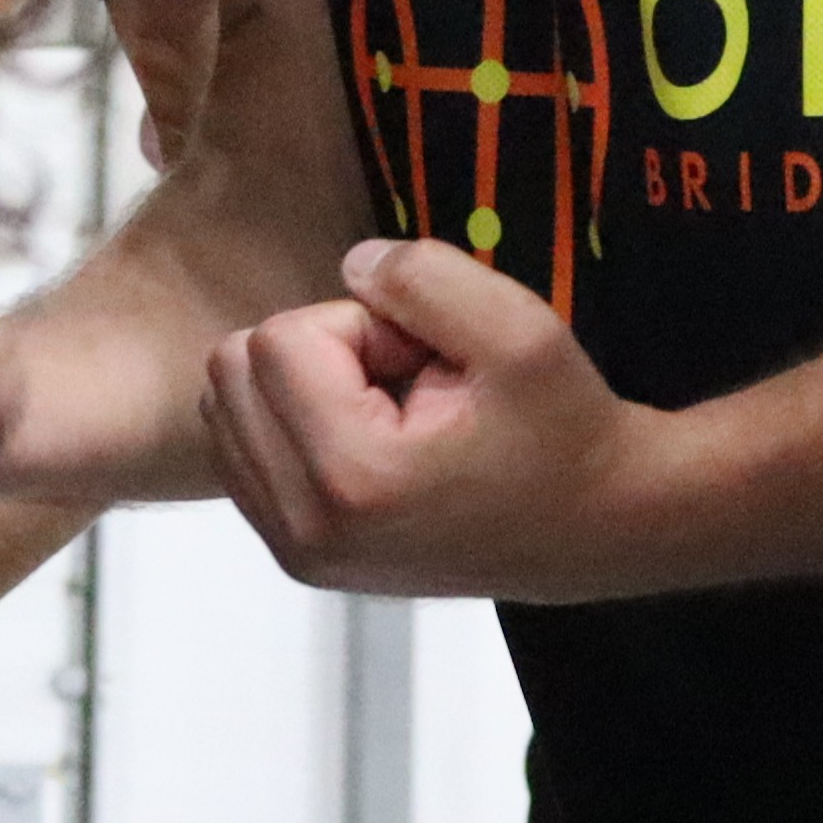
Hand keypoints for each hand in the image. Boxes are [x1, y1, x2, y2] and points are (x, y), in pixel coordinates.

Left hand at [200, 237, 697, 602]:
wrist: (596, 527)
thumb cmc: (563, 432)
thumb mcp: (515, 328)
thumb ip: (421, 276)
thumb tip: (349, 267)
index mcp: (351, 480)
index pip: (277, 337)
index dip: (361, 324)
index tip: (429, 362)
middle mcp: (304, 530)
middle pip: (233, 370)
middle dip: (318, 352)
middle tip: (405, 382)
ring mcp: (295, 552)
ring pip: (226, 407)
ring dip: (302, 387)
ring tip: (390, 412)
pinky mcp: (295, 555)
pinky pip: (240, 448)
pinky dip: (293, 423)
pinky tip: (368, 438)